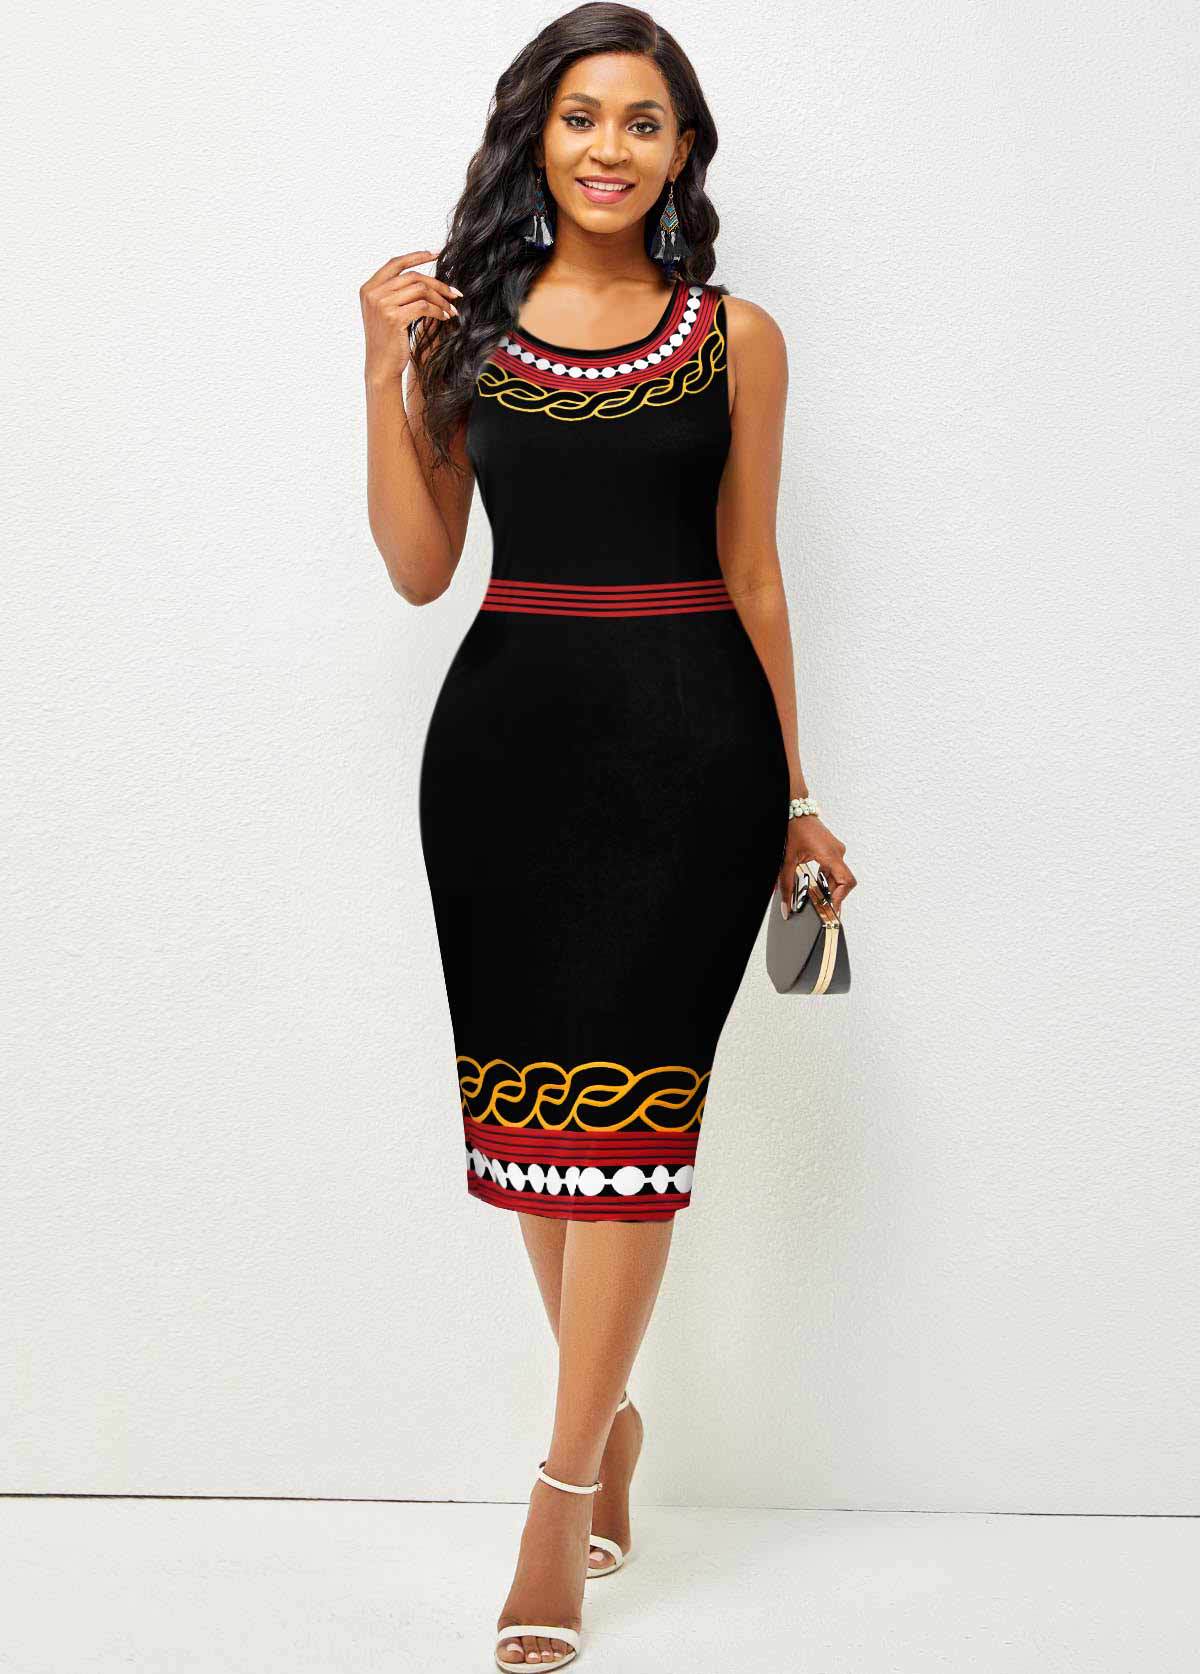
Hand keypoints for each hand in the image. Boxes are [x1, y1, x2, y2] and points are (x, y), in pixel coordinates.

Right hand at [359, 249, 460, 384]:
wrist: (380, 366)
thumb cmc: (388, 341)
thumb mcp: (386, 312)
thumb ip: (396, 293)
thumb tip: (424, 279)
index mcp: (369, 287)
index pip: (396, 263)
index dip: (417, 256)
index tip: (438, 253)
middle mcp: (373, 293)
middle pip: (413, 276)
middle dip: (438, 284)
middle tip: (455, 293)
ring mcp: (382, 304)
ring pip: (420, 290)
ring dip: (441, 299)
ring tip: (452, 309)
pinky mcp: (394, 317)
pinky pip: (423, 306)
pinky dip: (438, 311)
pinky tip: (445, 318)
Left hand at [778, 816, 856, 915]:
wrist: (796, 811)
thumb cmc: (794, 829)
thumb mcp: (787, 860)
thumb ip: (786, 885)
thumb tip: (788, 906)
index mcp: (830, 855)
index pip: (846, 881)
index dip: (841, 898)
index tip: (831, 908)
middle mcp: (837, 853)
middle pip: (842, 882)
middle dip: (832, 895)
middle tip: (820, 906)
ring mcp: (836, 850)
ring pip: (839, 876)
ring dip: (829, 887)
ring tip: (816, 895)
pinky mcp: (832, 849)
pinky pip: (835, 869)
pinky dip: (827, 879)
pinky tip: (816, 883)